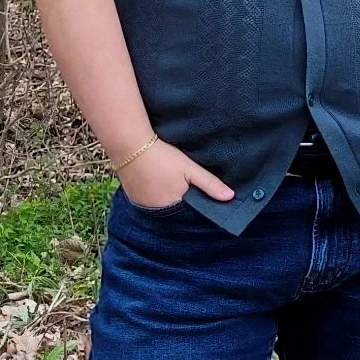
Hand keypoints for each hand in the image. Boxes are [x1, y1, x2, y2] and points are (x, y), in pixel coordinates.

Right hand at [119, 139, 233, 207]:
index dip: (195, 205)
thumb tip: (230, 197)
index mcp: (172, 207)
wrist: (129, 144)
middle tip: (185, 187)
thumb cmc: (162, 156)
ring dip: (167, 199)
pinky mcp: (132, 197)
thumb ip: (210, 184)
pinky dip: (154, 195)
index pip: (188, 215)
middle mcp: (155, 212)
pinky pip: (148, 201)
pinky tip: (157, 183)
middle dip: (181, 203)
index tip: (201, 197)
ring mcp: (141, 205)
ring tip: (170, 184)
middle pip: (174, 211)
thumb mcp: (189, 168)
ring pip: (160, 206)